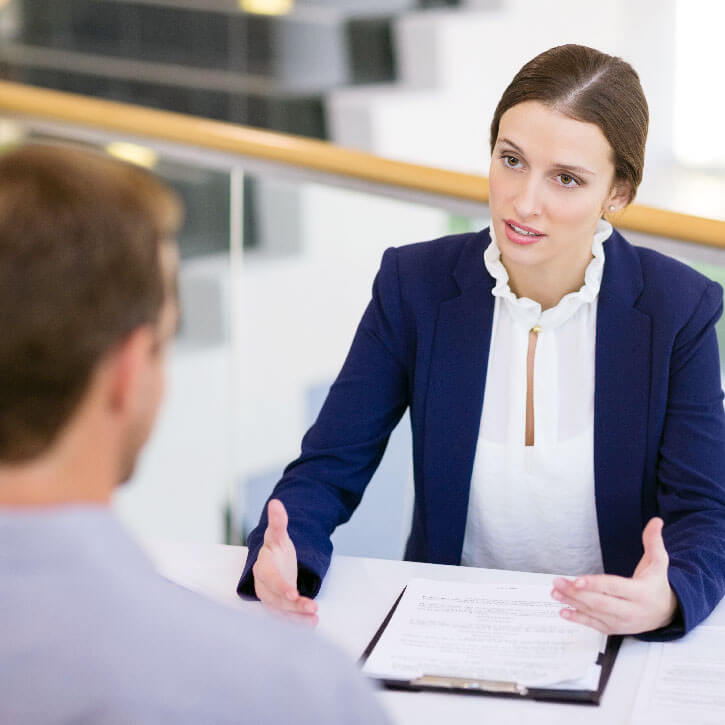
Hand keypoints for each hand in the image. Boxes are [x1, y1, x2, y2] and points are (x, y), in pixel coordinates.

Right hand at [252, 499, 318, 625]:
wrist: (273, 561)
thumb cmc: (275, 550)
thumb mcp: (278, 535)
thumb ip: (278, 521)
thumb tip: (276, 503)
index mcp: (262, 567)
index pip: (270, 578)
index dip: (281, 586)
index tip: (293, 594)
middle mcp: (264, 585)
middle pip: (276, 598)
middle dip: (293, 605)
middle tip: (312, 607)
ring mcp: (270, 598)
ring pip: (281, 611)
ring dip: (297, 617)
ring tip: (315, 619)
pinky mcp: (278, 607)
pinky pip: (286, 617)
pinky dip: (298, 622)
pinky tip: (312, 624)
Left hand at [551, 517, 677, 634]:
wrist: (667, 612)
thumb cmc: (657, 583)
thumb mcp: (659, 562)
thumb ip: (654, 541)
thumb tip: (656, 521)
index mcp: (641, 593)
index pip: (615, 588)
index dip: (595, 584)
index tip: (577, 580)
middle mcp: (632, 610)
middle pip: (600, 603)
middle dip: (576, 593)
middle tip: (557, 582)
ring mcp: (622, 622)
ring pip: (594, 614)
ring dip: (572, 603)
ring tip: (555, 592)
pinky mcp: (615, 629)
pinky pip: (594, 625)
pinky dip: (578, 619)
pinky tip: (563, 611)